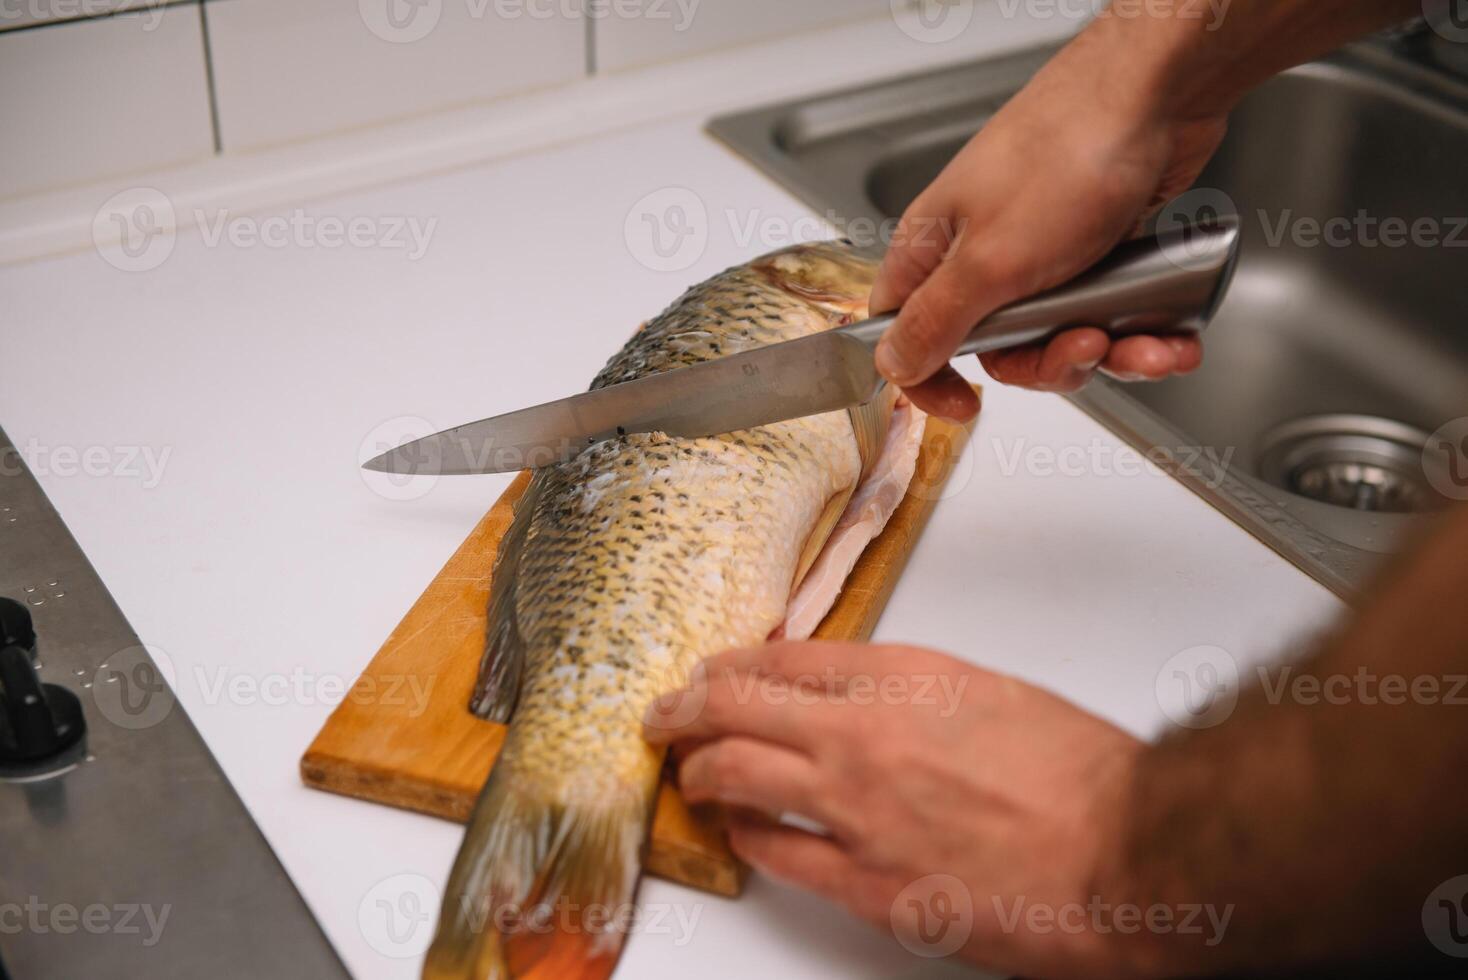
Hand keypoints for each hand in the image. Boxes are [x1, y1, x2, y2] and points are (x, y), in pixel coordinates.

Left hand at [644, 641, 1148, 978]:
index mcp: (905, 675)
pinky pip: (774, 852)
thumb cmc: (1080, 775)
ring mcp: (856, 808)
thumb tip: (867, 701)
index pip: (786, 657)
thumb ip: (916, 691)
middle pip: (737, 704)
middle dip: (685, 707)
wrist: (1127, 854)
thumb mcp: (991, 693)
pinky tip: (739, 831)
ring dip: (700, 770)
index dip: (733, 664)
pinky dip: (745, 836)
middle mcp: (866, 732)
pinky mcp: (865, 883)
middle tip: (663, 715)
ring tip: (688, 772)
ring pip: (735, 773)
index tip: (712, 672)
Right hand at [868, 22, 1222, 416]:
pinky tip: (1172, 338)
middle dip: (1053, 365)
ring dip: (1113, 355)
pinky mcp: (1100, 251)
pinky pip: (1113, 317)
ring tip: (1146, 343)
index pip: (907, 336)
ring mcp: (1045, 253)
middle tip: (1086, 345)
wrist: (1159, 94)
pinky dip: (1146, 336)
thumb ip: (935, 323)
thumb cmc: (1066, 155)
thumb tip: (891, 366)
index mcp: (937, 254)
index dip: (932, 380)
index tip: (969, 405)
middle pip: (1001, 351)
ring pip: (1064, 338)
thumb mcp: (988, 262)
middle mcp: (985, 256)